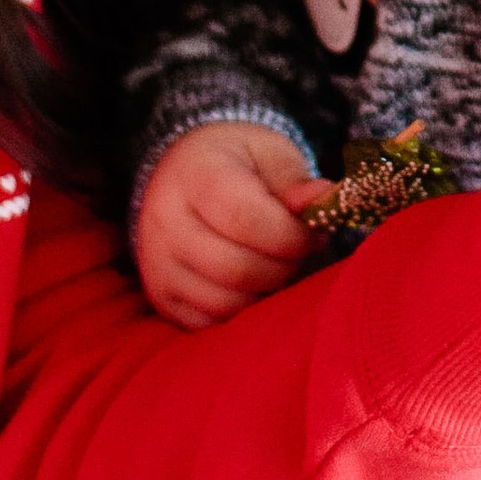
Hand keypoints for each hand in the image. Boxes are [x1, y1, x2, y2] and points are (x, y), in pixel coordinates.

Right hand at [135, 120, 323, 331]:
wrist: (184, 173)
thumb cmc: (237, 163)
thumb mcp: (269, 155)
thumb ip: (295, 182)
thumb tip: (323, 200)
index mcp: (194, 175)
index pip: (245, 220)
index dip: (290, 236)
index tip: (312, 233)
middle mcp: (165, 221)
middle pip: (236, 268)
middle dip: (283, 267)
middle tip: (298, 252)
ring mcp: (157, 263)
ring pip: (224, 303)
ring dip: (265, 293)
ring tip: (277, 265)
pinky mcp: (160, 296)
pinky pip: (208, 324)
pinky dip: (241, 314)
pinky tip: (254, 285)